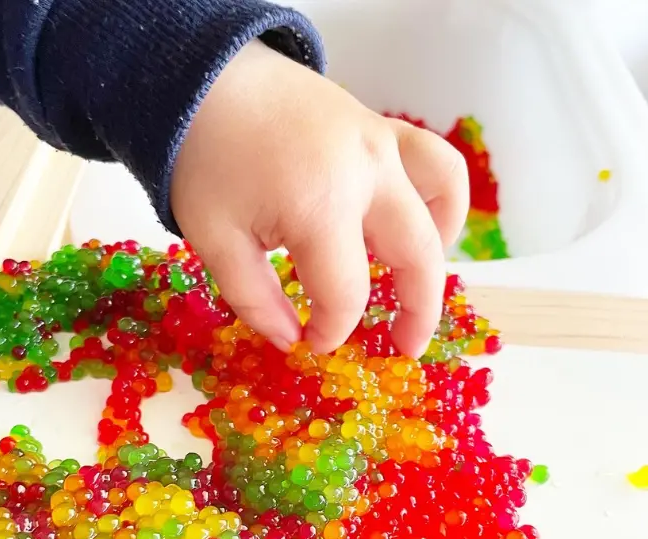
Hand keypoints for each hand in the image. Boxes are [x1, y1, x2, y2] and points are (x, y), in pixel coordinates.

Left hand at [171, 40, 468, 355]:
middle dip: (417, 312)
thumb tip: (292, 339)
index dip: (331, 330)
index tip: (311, 343)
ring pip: (441, 202)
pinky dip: (442, 200)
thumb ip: (256, 300)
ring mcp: (382, 144)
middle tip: (405, 348)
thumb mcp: (215, 240)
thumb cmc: (206, 161)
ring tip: (419, 286)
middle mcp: (365, 173)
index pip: (345, 293)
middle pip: (416, 256)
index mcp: (319, 205)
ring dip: (438, 253)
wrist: (207, 81)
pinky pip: (436, 164)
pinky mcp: (383, 130)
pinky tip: (423, 226)